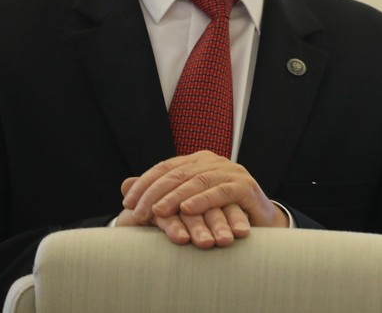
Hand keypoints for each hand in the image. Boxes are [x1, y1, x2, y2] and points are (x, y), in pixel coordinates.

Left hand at [117, 151, 288, 247]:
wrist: (258, 221)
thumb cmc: (218, 212)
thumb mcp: (186, 201)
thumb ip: (158, 192)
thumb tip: (123, 185)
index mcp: (198, 160)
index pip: (165, 167)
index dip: (145, 183)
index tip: (127, 203)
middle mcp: (214, 161)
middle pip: (178, 173)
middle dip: (155, 193)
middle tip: (139, 212)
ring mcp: (231, 172)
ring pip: (198, 181)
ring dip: (176, 197)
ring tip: (158, 212)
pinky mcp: (245, 186)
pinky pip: (221, 192)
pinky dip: (203, 200)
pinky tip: (187, 210)